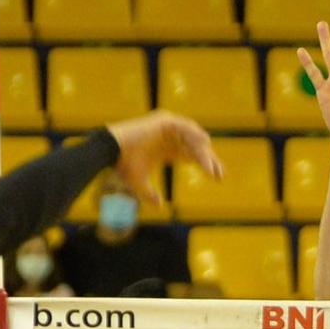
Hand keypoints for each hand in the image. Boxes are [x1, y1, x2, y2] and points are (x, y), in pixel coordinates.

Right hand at [105, 111, 222, 208]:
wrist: (110, 150)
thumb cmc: (122, 164)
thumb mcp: (139, 183)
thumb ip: (149, 195)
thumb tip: (160, 207)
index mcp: (167, 149)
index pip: (192, 156)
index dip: (205, 165)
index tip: (217, 178)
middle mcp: (170, 137)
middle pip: (196, 147)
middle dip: (209, 160)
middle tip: (219, 175)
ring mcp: (167, 128)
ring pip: (192, 138)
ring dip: (203, 151)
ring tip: (211, 166)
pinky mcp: (163, 121)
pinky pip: (185, 126)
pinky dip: (194, 134)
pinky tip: (204, 145)